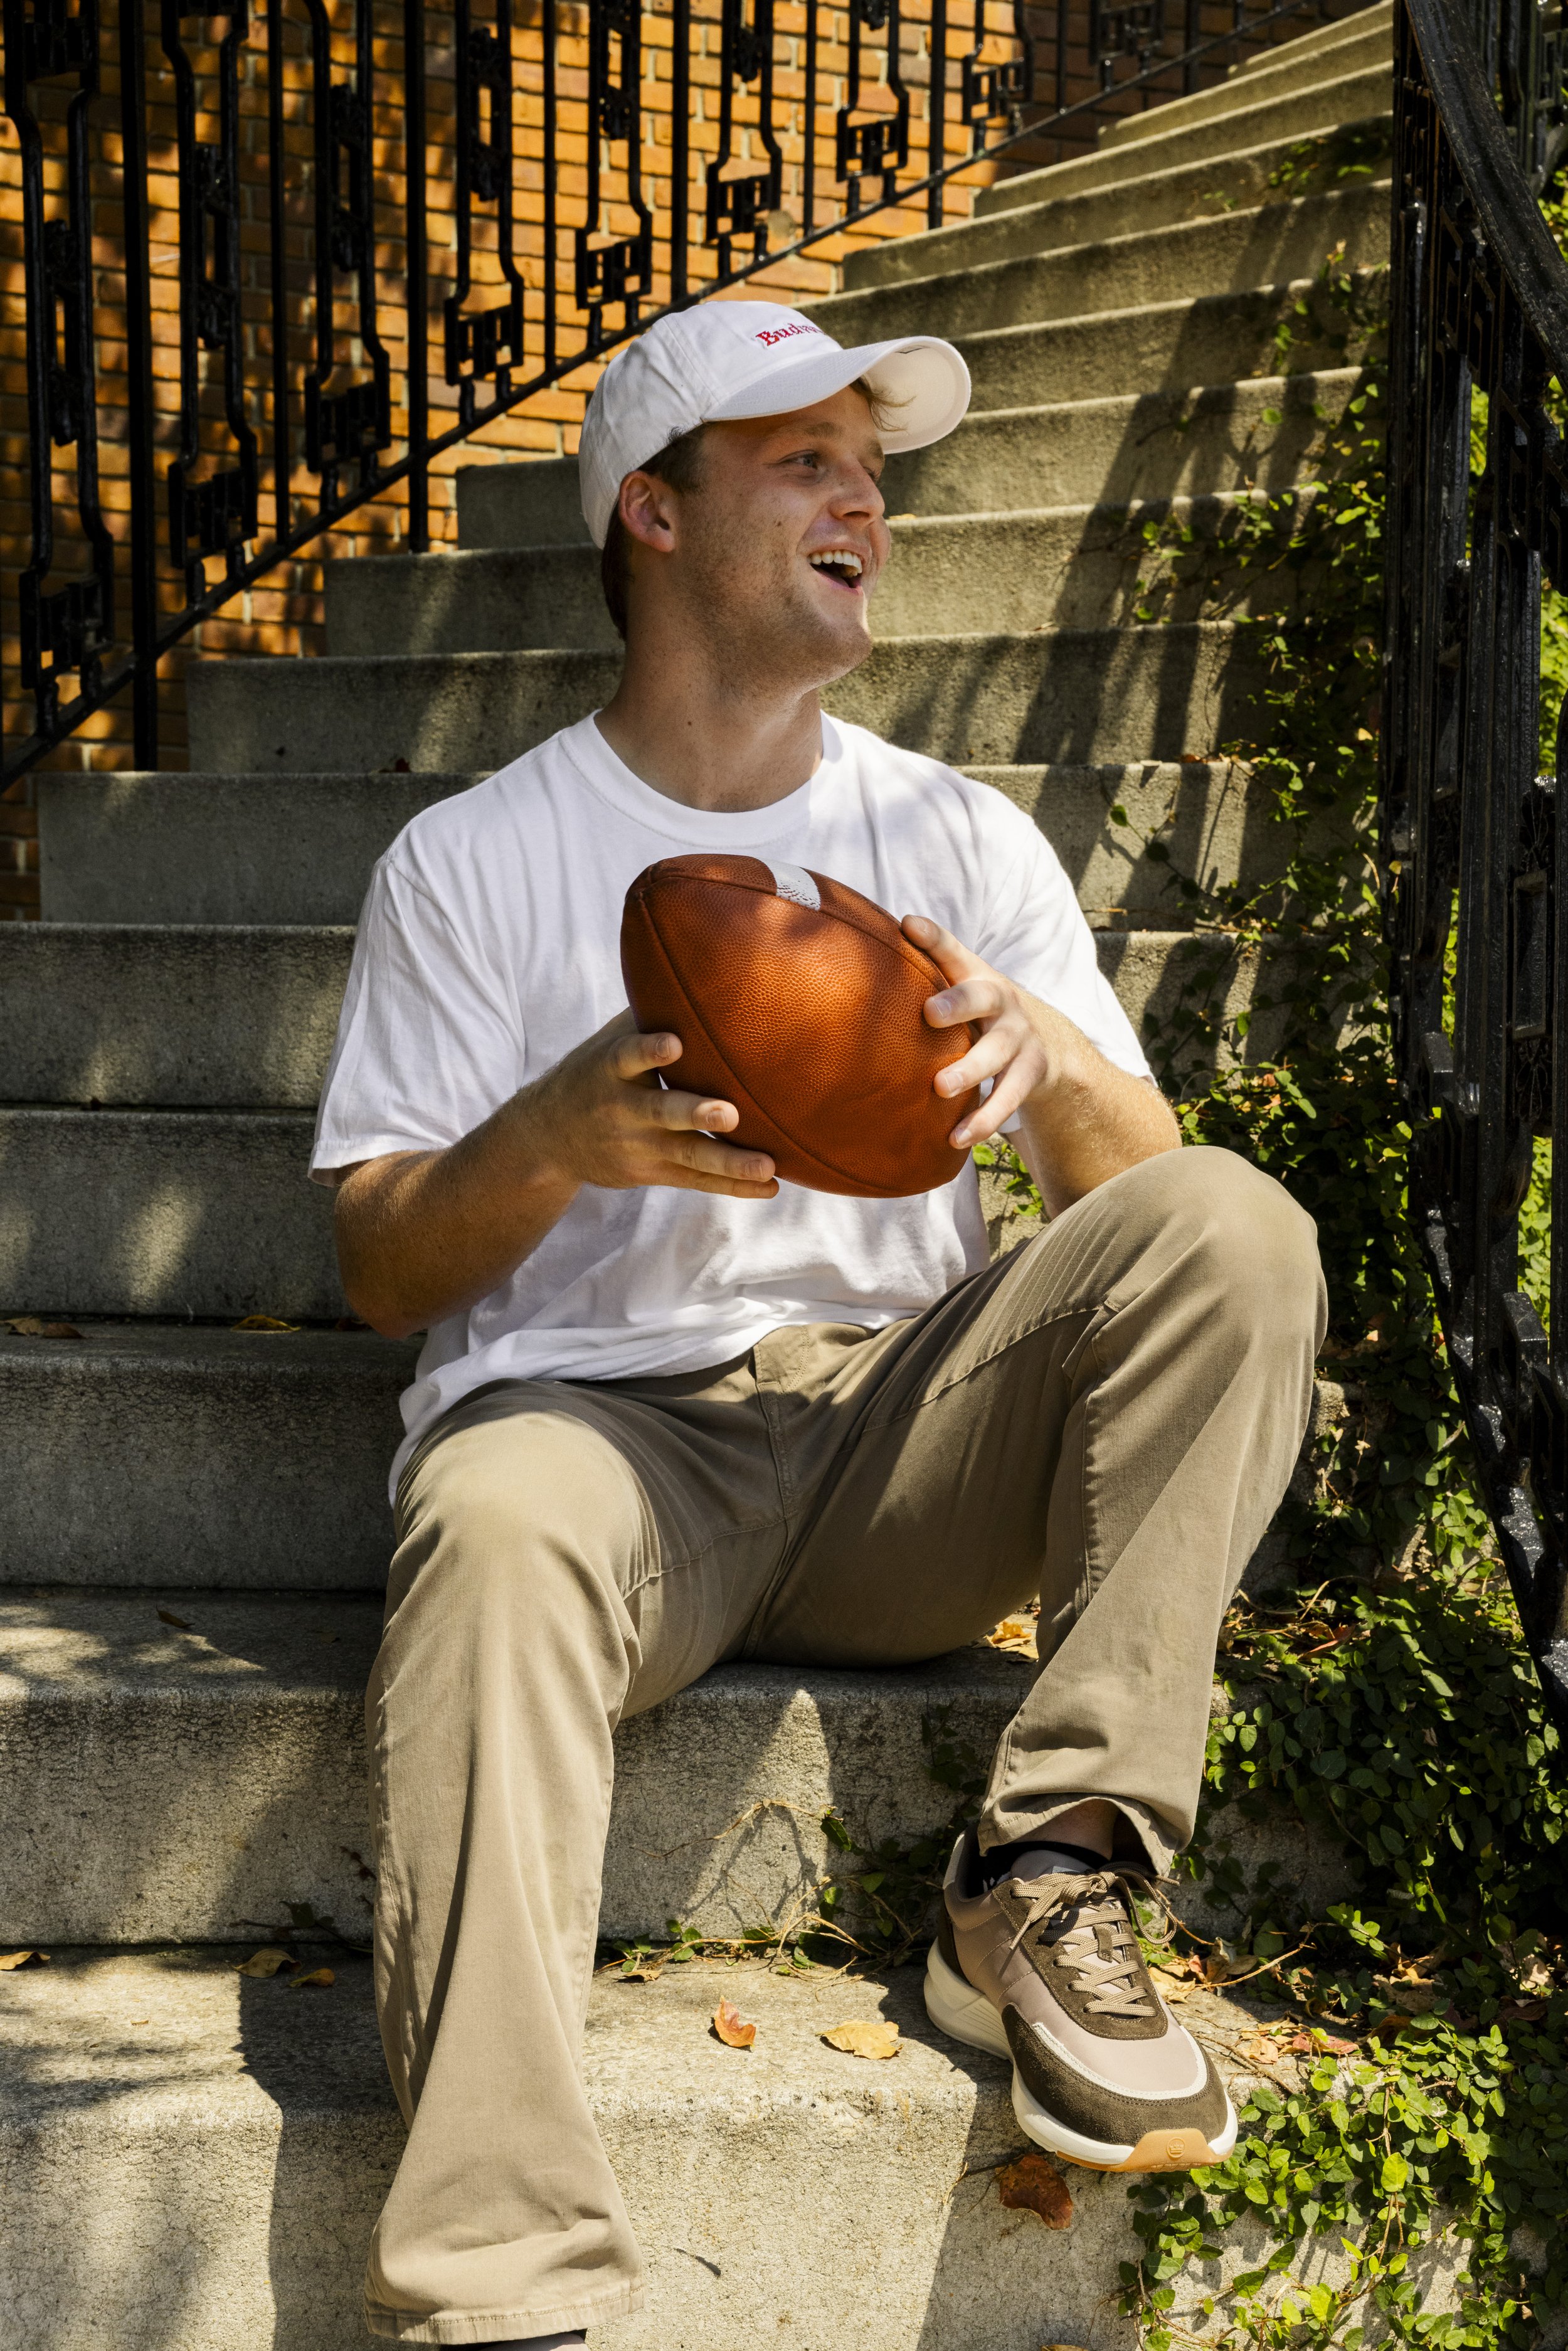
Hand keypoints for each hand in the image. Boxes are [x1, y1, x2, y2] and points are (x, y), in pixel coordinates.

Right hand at [526, 1010, 778, 1198]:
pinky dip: (731, 1185)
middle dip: (694, 1113)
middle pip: (661, 1112)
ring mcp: (637, 1146)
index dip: (649, 1049)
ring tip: (766, 1166)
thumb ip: (648, 1011)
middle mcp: (622, 1109)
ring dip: (728, 1161)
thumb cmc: (596, 1071)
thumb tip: (700, 954)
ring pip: (685, 1154)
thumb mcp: (609, 1038)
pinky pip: (694, 1180)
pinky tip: (770, 1186)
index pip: (627, 1055)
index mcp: (611, 1068)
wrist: (548, 1136)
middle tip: (729, 1112)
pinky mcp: (650, 1173)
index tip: (675, 1043)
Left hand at [903, 915, 1078, 1149]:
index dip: (934, 938)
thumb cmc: (985, 1011)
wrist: (1051, 1044)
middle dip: (957, 1003)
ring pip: (996, 1055)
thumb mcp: (966, 984)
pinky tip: (956, 1138)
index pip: (954, 952)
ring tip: (942, 1088)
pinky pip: (1005, 1101)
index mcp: (979, 978)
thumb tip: (893, 927)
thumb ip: (933, 961)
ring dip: (969, 1071)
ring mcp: (1019, 1041)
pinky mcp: (1028, 1077)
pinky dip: (982, 1121)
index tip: (909, 926)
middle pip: (982, 998)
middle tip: (929, 1013)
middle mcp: (1002, 1004)